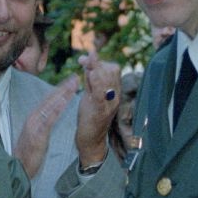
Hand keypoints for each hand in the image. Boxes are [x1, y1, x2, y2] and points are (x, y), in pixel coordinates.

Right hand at [14, 76, 77, 177]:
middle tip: (75, 77)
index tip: (70, 81)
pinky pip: (49, 119)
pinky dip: (57, 109)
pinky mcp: (38, 134)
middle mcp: (33, 117)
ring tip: (74, 85)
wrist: (18, 167)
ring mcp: (35, 125)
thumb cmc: (28, 154)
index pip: (48, 99)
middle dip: (63, 87)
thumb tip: (51, 116)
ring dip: (63, 94)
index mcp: (33, 117)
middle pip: (50, 98)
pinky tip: (65, 101)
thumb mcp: (36, 135)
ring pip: (50, 105)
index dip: (60, 89)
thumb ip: (42, 124)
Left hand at [73, 53, 121, 167]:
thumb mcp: (91, 94)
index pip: (113, 68)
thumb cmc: (90, 116)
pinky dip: (97, 83)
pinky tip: (91, 75)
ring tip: (85, 64)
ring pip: (107, 80)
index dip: (99, 60)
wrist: (91, 140)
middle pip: (111, 71)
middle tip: (81, 61)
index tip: (84, 58)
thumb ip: (90, 79)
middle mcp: (115, 96)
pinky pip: (101, 95)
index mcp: (114, 91)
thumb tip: (86, 60)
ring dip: (96, 69)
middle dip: (96, 63)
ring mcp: (109, 104)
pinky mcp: (100, 112)